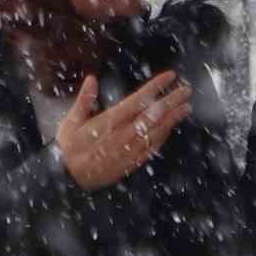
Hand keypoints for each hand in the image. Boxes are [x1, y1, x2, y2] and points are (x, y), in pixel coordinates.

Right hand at [55, 70, 191, 190]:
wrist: (68, 179)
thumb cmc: (69, 147)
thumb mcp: (70, 121)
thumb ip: (83, 100)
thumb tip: (91, 79)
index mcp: (106, 123)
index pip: (136, 101)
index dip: (154, 88)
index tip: (169, 76)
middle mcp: (121, 136)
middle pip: (151, 116)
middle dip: (170, 102)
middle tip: (186, 90)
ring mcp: (128, 151)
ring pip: (155, 133)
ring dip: (172, 119)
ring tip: (186, 107)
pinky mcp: (131, 163)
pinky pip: (151, 149)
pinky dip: (163, 137)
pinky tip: (171, 128)